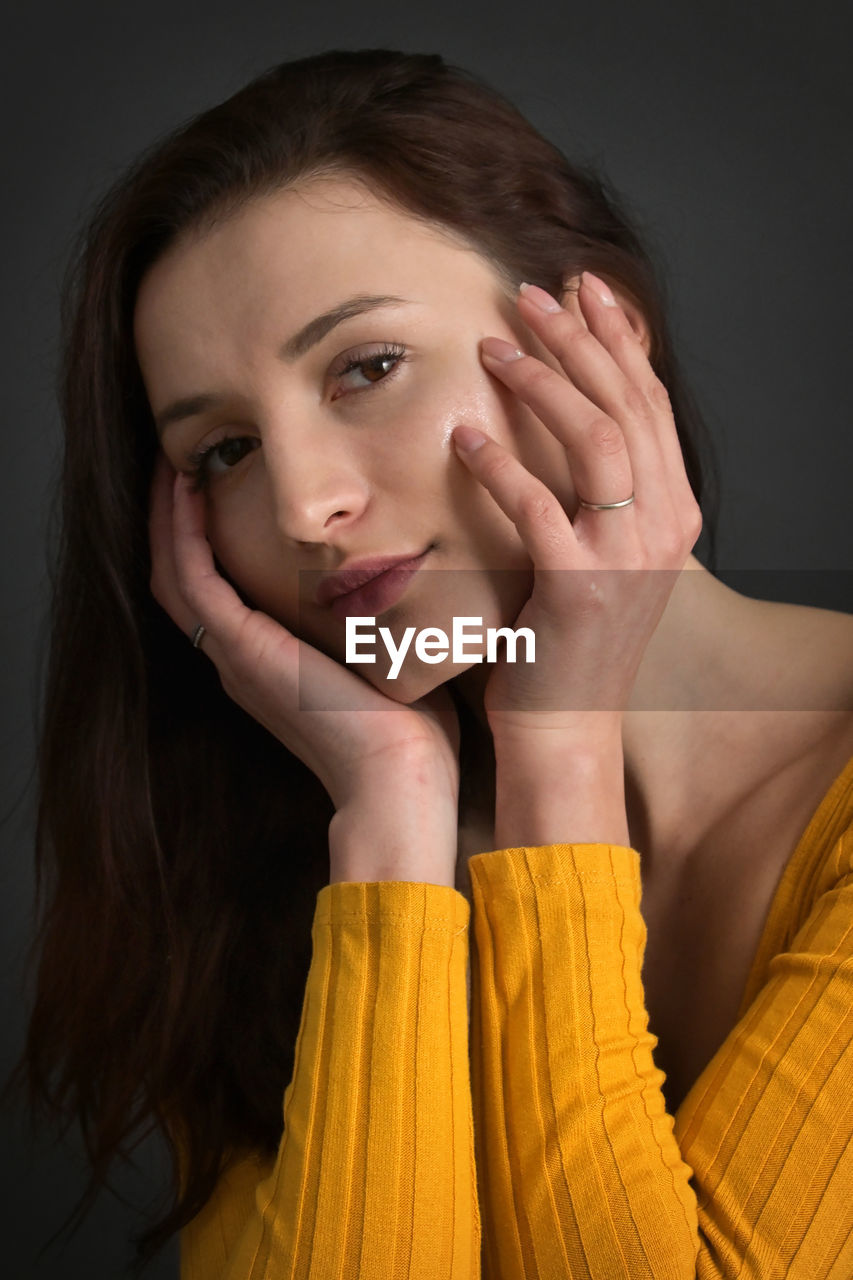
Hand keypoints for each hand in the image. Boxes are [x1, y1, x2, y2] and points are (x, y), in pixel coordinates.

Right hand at [148, 451, 460, 877]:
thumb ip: (385, 619)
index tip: (215, 483)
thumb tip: (417, 574)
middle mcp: (240, 659)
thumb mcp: (392, 658)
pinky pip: (192, 579)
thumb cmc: (412, 731)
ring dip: (166, 516)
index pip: (218, 589)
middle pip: (182, 577)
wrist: (400, 779)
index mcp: (270, 663)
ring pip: (174, 572)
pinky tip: (184, 489)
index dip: (204, 536)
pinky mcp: (243, 650)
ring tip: (170, 463)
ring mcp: (235, 656)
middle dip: (174, 519)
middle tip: (178, 462)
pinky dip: (180, 532)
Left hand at [452, 271, 702, 740]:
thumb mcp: (601, 551)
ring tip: (493, 346)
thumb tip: (564, 411)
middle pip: (626, 404)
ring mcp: (628, 558)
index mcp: (673, 511)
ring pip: (596, 439)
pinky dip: (498, 465)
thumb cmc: (569, 636)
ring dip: (542, 382)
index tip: (581, 290)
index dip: (617, 339)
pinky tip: (463, 436)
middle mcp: (664, 527)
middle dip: (577, 337)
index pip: (649, 402)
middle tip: (528, 294)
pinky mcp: (581, 589)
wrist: (567, 724)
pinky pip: (536, 507)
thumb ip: (597, 488)